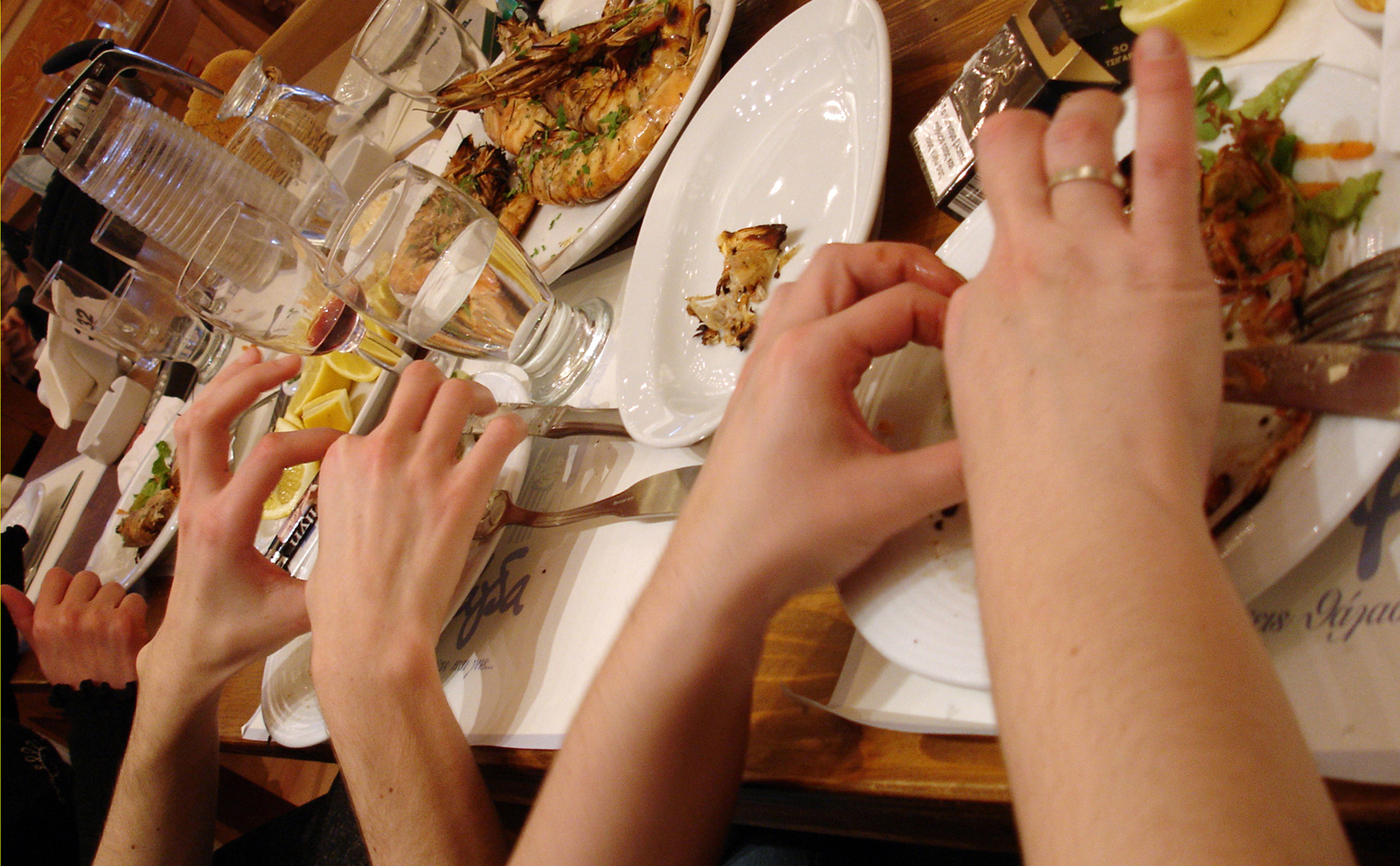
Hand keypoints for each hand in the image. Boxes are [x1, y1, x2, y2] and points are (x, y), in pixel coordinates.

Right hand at [2, 569, 147, 686]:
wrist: (100, 699)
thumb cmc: (71, 672)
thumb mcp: (40, 646)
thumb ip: (22, 615)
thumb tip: (3, 588)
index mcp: (45, 619)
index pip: (57, 575)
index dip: (70, 586)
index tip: (76, 601)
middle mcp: (69, 615)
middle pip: (88, 577)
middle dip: (95, 594)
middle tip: (96, 618)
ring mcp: (97, 617)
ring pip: (114, 587)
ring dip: (117, 604)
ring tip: (111, 629)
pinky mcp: (124, 622)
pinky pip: (135, 599)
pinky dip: (136, 613)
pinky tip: (127, 632)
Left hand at [146, 348, 342, 686]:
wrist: (190, 647)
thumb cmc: (240, 634)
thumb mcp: (296, 616)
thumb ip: (335, 584)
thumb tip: (387, 551)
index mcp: (226, 526)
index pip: (267, 458)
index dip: (311, 440)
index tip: (345, 445)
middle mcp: (201, 502)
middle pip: (210, 421)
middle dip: (249, 386)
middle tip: (292, 364)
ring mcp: (190, 495)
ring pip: (195, 420)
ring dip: (229, 385)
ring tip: (267, 360)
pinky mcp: (193, 494)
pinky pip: (196, 434)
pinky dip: (218, 401)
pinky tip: (243, 381)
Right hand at [306, 361, 524, 679]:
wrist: (370, 631)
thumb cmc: (346, 597)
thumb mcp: (328, 527)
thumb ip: (350, 496)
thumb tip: (370, 495)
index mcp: (343, 459)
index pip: (379, 415)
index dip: (404, 424)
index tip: (418, 437)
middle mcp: (381, 451)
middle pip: (419, 380)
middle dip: (445, 385)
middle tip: (463, 405)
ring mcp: (421, 468)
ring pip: (458, 393)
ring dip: (480, 397)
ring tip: (489, 413)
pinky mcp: (460, 491)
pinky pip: (499, 435)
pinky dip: (512, 428)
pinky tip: (514, 437)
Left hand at [668, 243, 966, 609]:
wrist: (721, 573)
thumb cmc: (776, 534)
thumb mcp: (891, 500)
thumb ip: (960, 466)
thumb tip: (1004, 441)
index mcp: (810, 357)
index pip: (898, 302)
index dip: (950, 311)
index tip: (978, 338)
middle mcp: (779, 349)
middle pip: (846, 264)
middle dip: (905, 266)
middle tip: (949, 291)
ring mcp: (763, 368)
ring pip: (814, 286)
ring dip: (865, 283)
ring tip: (910, 304)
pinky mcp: (759, 392)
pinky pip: (797, 321)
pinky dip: (838, 313)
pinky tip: (863, 348)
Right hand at [942, 29, 1219, 518]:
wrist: (1081, 514)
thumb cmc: (1039, 498)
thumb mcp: (986, 432)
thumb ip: (1001, 382)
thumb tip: (1028, 378)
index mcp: (977, 314)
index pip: (992, 245)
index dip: (1015, 236)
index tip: (1034, 243)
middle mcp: (1025, 267)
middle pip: (1011, 161)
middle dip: (1030, 136)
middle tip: (1054, 136)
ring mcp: (1088, 254)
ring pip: (1077, 144)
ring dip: (1090, 115)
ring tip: (1105, 106)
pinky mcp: (1159, 259)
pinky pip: (1163, 151)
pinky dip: (1165, 89)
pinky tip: (1162, 50)